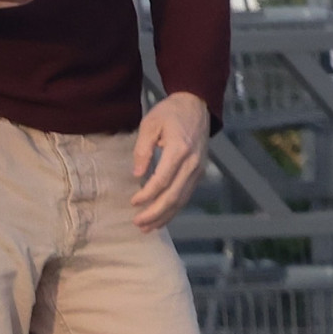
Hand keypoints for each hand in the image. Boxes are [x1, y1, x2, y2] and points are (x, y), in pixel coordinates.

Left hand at [130, 92, 209, 231]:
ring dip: (165, 216)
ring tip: (147, 227)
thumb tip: (137, 175)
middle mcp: (192, 163)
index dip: (147, 194)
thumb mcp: (150, 123)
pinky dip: (174, 209)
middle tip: (138, 224)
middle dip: (155, 213)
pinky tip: (162, 217)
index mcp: (179, 149)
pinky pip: (186, 195)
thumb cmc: (170, 112)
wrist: (196, 105)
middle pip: (174, 196)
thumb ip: (142, 149)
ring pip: (182, 200)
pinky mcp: (199, 172)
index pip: (162, 180)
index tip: (133, 202)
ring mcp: (198, 169)